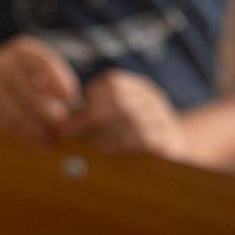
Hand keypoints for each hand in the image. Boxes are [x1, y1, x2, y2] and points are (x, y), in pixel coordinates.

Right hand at [0, 35, 78, 147]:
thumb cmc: (19, 74)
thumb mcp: (34, 66)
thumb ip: (53, 81)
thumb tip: (74, 108)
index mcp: (21, 51)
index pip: (44, 64)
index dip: (60, 83)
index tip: (72, 99)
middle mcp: (3, 66)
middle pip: (29, 94)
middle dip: (49, 113)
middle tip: (64, 125)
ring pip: (16, 115)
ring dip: (38, 131)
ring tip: (54, 140)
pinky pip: (7, 127)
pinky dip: (26, 139)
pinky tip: (42, 145)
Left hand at [63, 69, 186, 157]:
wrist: (176, 152)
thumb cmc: (136, 138)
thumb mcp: (116, 121)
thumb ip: (91, 118)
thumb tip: (58, 121)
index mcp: (139, 89)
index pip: (113, 83)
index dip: (89, 98)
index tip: (68, 115)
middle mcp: (152, 99)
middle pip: (119, 99)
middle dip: (89, 116)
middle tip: (67, 132)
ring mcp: (163, 119)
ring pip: (131, 118)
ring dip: (103, 132)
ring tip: (87, 144)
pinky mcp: (168, 141)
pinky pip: (145, 139)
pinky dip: (122, 145)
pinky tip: (108, 152)